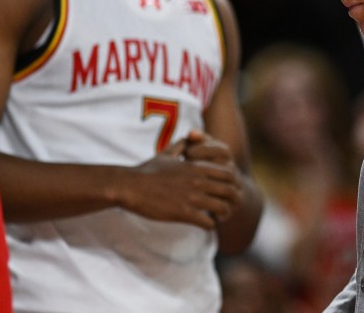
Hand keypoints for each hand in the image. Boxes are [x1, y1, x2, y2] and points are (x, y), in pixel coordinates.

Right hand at [115, 135, 242, 229]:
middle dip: (233, 200)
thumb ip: (180, 145)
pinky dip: (210, 225)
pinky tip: (206, 225)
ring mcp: (191, 197)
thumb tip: (188, 137)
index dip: (233, 184)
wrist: (130, 186)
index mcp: (196, 167)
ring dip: (224, 214)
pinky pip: (207, 221)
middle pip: (229, 191)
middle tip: (230, 207)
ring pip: (221, 207)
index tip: (230, 191)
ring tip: (220, 218)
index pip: (228, 174)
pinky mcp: (183, 212)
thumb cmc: (147, 170)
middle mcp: (197, 181)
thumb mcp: (166, 153)